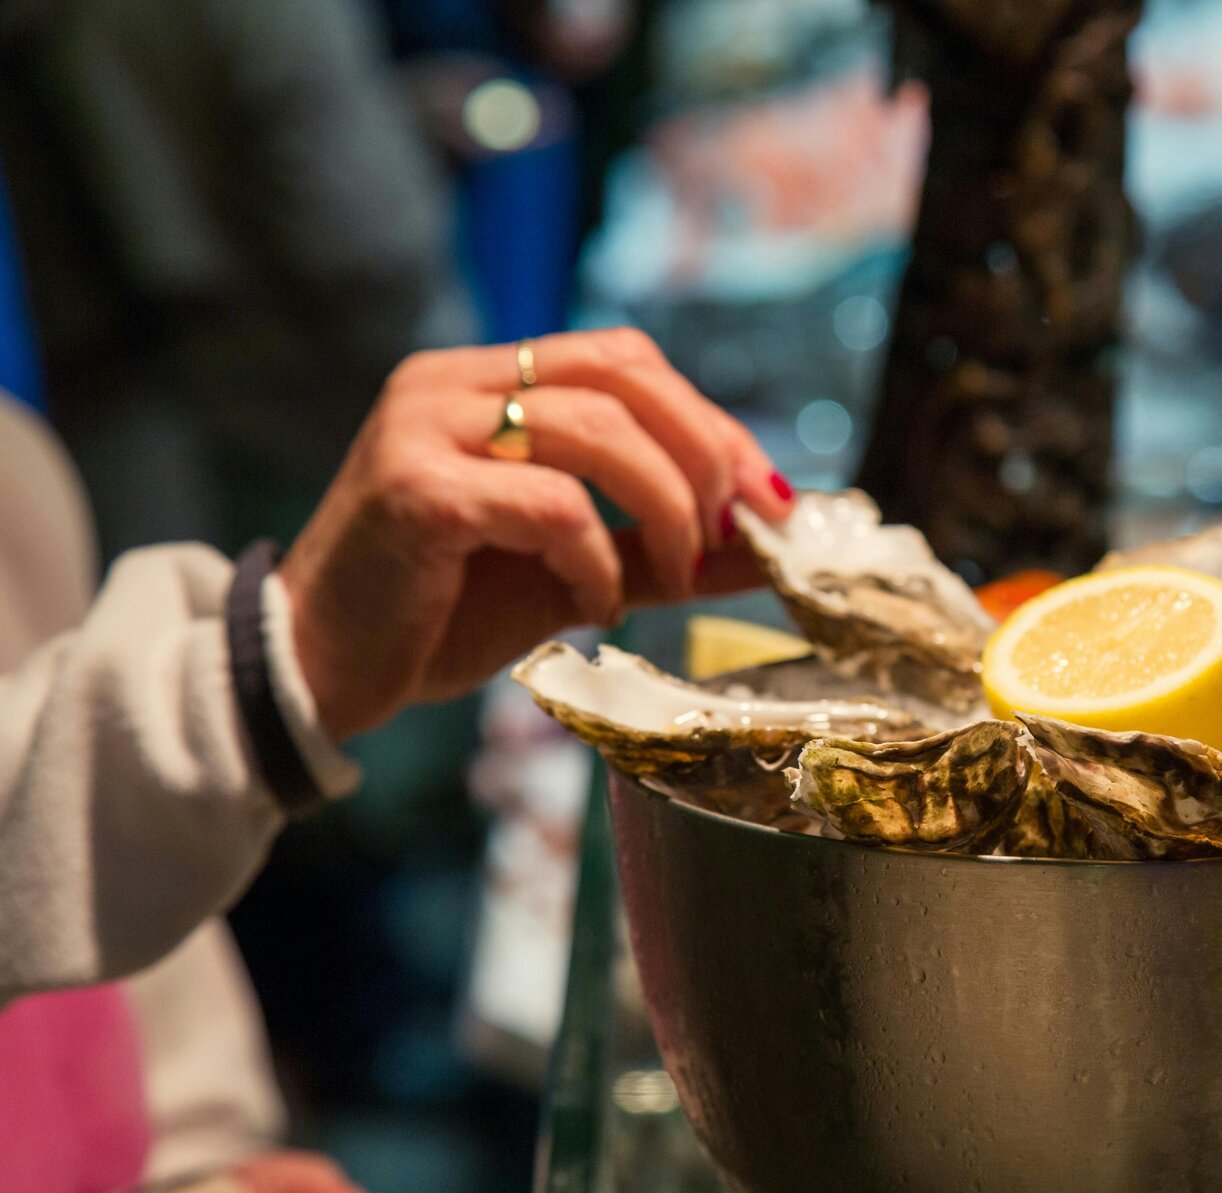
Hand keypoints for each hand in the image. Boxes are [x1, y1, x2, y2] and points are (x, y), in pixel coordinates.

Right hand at [280, 328, 794, 741]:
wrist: (320, 672)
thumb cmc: (442, 614)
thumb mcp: (576, 570)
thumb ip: (663, 547)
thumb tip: (768, 541)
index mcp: (484, 379)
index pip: (624, 360)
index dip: (709, 421)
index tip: (767, 496)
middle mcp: (450, 384)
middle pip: (622, 372)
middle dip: (703, 452)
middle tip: (732, 529)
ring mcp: (425, 428)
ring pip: (596, 429)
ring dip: (664, 507)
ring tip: (672, 574)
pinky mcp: (415, 491)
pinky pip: (549, 503)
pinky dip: (597, 558)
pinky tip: (594, 604)